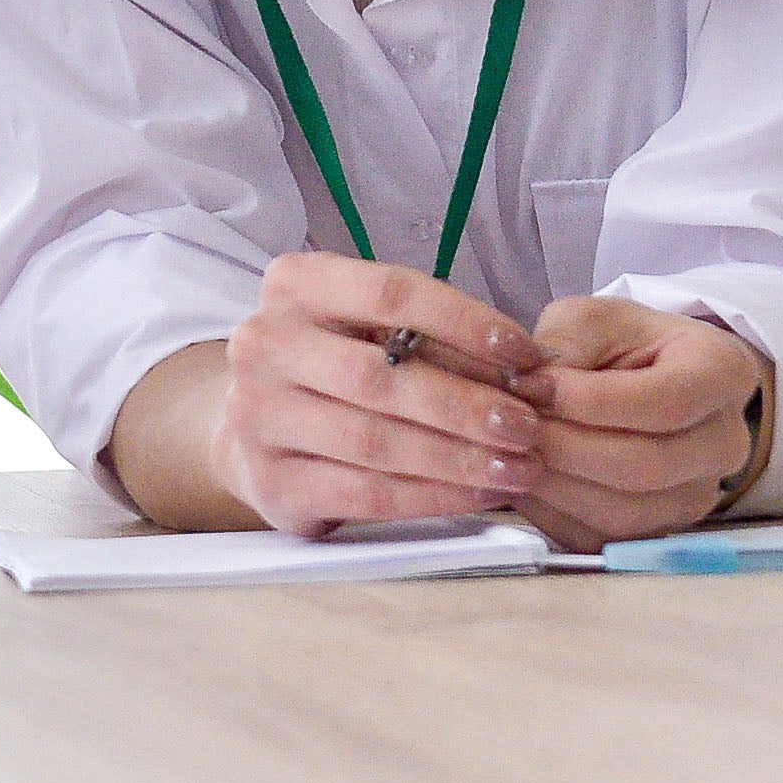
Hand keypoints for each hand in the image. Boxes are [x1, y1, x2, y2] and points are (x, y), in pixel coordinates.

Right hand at [114, 255, 554, 532]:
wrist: (255, 430)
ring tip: (518, 467)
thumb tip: (526, 369)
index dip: (464, 321)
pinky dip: (432, 496)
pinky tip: (478, 495)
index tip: (524, 353)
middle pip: (382, 376)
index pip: (390, 292)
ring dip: (459, 458)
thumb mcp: (368, 329)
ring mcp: (257, 417)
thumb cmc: (334, 368)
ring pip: (377, 442)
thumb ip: (432, 339)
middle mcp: (264, 345)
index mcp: (294, 286)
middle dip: (467, 404)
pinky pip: (366, 494)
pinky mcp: (271, 483)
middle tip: (527, 426)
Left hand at [508, 296, 766, 548]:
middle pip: (646, 465)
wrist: (646, 381)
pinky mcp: (660, 531)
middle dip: (566, 447)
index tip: (532, 385)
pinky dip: (555, 513)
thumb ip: (566, 345)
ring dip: (555, 486)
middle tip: (508, 426)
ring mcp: (698, 496)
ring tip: (509, 451)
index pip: (665, 402)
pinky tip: (524, 479)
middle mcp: (726, 443)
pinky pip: (604, 538)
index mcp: (724, 374)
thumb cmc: (624, 345)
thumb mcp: (594, 320)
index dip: (591, 401)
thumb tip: (530, 390)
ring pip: (624, 512)